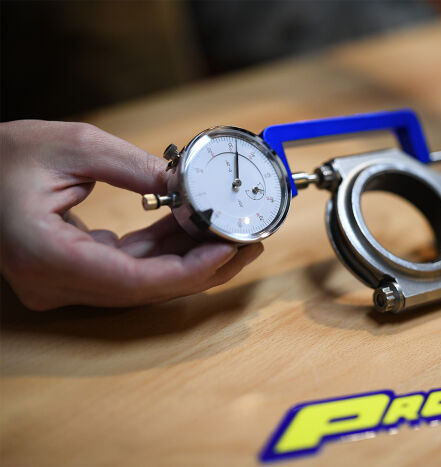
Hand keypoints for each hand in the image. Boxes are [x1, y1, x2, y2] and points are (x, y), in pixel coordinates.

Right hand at [0, 120, 262, 309]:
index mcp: (47, 256)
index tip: (229, 248)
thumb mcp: (72, 146)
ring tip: (230, 231)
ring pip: (143, 281)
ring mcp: (62, 284)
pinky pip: (128, 268)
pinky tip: (193, 225)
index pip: (135, 281)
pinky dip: (162, 248)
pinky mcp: (71, 273)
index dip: (190, 270)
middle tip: (247, 241)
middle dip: (202, 265)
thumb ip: (136, 168)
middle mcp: (55, 283)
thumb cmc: (0, 157)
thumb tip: (190, 186)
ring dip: (187, 256)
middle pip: (147, 288)